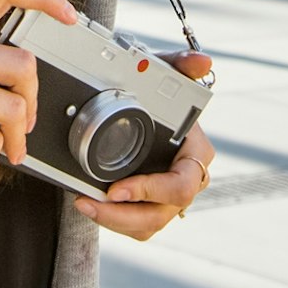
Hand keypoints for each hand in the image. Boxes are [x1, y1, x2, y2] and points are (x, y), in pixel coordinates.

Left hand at [73, 50, 214, 241]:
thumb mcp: (165, 73)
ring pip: (147, 225)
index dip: (150, 191)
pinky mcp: (152, 206)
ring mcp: (170, 198)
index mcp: (197, 155)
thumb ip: (182, 64)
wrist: (140, 106)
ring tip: (86, 204)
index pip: (181, 185)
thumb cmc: (157, 94)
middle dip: (124, 214)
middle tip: (92, 201)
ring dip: (114, 220)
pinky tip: (92, 206)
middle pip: (161, 213)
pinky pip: (136, 225)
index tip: (116, 189)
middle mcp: (188, 181)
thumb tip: (202, 62)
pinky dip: (113, 220)